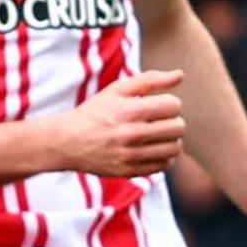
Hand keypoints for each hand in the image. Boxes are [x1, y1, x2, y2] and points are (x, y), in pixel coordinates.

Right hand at [49, 69, 183, 179]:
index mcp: (130, 111)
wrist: (66, 142)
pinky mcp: (129, 171)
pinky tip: (154, 150)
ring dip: (171, 140)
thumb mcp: (117, 90)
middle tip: (160, 121)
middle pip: (178, 127)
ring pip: (174, 148)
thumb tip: (180, 74)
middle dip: (173, 121)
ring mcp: (130, 155)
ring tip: (159, 136)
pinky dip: (165, 157)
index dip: (170, 103)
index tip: (158, 106)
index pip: (174, 105)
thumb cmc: (94, 113)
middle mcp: (132, 134)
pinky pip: (163, 166)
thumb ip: (150, 80)